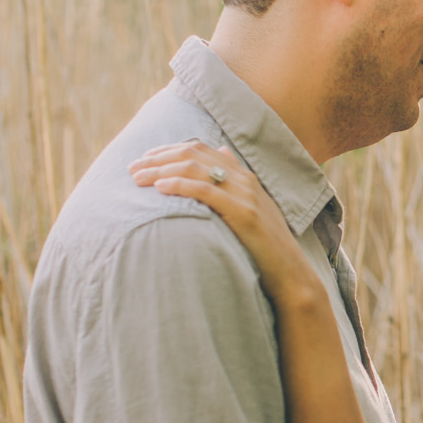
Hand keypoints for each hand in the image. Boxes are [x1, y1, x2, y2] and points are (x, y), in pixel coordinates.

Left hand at [129, 141, 321, 306]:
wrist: (290, 274)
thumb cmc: (264, 248)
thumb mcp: (250, 210)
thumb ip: (234, 183)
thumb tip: (221, 152)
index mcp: (244, 176)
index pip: (200, 149)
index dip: (169, 150)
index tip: (145, 158)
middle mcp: (245, 179)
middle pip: (194, 154)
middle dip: (158, 158)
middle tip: (132, 168)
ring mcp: (246, 194)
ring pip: (196, 169)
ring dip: (162, 170)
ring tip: (138, 178)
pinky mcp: (245, 213)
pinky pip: (206, 191)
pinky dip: (180, 186)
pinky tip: (160, 188)